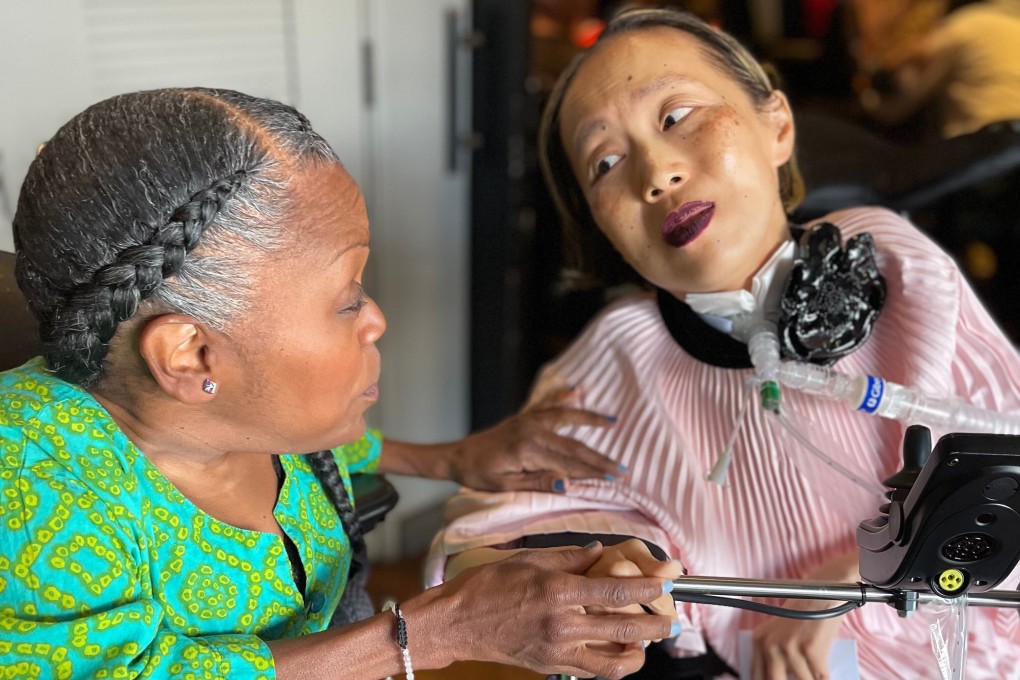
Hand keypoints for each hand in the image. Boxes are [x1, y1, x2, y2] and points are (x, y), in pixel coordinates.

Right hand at [410, 543, 675, 678]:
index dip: (647, 588)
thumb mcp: (527, 560)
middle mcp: (562, 623)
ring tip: (649, 642)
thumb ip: (568, 557)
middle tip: (672, 619)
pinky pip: (592, 671)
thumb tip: (600, 551)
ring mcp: (557, 650)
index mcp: (558, 591)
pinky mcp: (550, 666)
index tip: (667, 582)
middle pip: (624, 628)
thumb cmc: (486, 587)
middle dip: (656, 624)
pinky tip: (619, 652)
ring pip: (613, 661)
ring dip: (638, 653)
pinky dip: (611, 664)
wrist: (455, 623)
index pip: (615, 592)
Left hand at [450, 386, 622, 491]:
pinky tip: (577, 391)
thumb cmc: (479, 475)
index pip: (567, 464)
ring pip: (566, 417)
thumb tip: (567, 483)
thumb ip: (537, 482)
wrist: (458, 456)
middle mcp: (531, 430)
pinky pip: (547, 403)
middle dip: (599, 457)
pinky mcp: (524, 416)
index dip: (592, 472)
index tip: (614, 478)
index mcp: (527, 450)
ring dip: (590, 419)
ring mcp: (528, 419)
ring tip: (613, 420)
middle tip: (622, 467)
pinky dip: (562, 396)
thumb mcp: (505, 486)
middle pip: (573, 445)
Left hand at [751, 552, 857, 679]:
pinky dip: (826, 679)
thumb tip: (780, 677)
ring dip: (812, 679)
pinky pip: (820, 678)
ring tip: (815, 672)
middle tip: (801, 677)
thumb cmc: (806, 615)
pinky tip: (827, 675)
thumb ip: (776, 655)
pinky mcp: (810, 649)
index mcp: (759, 641)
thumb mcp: (781, 633)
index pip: (756, 676)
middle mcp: (769, 644)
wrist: (823, 592)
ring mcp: (788, 646)